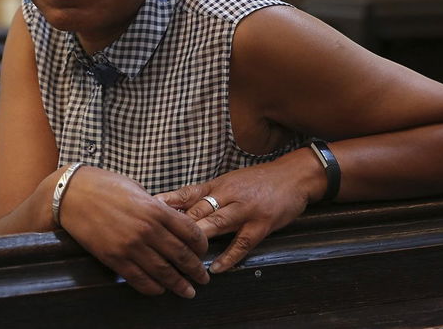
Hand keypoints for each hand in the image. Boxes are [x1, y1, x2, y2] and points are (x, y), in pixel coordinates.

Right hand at [58, 166, 210, 297]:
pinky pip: (140, 279)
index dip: (201, 246)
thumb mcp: (137, 189)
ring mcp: (131, 247)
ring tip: (188, 291)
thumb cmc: (104, 185)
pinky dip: (153, 288)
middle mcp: (147, 230)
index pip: (191, 232)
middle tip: (203, 278)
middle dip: (195, 270)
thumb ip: (157, 206)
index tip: (203, 252)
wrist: (71, 194)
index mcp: (156, 209)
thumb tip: (172, 219)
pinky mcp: (115, 259)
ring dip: (179, 285)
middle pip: (181, 256)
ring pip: (164, 273)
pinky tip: (160, 290)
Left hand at [154, 153, 319, 273]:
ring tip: (180, 254)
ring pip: (216, 224)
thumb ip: (209, 195)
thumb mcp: (232, 181)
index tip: (148, 208)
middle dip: (177, 224)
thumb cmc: (260, 180)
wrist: (294, 175)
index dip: (168, 201)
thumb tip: (181, 207)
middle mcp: (229, 195)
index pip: (188, 192)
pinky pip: (242, 243)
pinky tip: (216, 268)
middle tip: (158, 236)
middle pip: (198, 210)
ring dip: (197, 239)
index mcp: (219, 185)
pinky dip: (229, 256)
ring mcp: (245, 210)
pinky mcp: (262, 224)